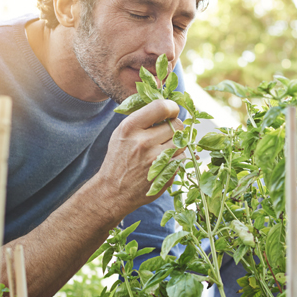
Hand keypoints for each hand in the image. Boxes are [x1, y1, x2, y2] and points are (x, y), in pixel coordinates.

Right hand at [95, 99, 184, 216]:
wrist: (114, 190)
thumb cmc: (119, 158)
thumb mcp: (122, 132)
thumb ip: (143, 118)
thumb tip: (167, 105)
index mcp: (131, 128)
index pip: (161, 107)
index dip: (172, 107)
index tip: (171, 111)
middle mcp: (144, 143)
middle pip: (178, 125)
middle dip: (175, 127)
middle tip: (166, 132)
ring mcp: (157, 161)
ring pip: (182, 142)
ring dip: (176, 143)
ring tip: (162, 148)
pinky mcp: (166, 175)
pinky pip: (182, 158)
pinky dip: (176, 158)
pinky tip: (163, 162)